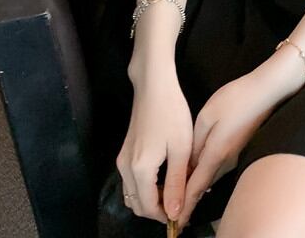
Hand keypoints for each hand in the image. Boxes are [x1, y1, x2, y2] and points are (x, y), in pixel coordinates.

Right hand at [116, 69, 192, 223]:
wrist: (154, 87)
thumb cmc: (172, 113)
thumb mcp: (181, 148)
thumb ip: (177, 183)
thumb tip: (175, 213)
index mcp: (140, 169)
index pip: (148, 208)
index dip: (165, 217)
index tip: (182, 217)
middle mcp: (125, 168)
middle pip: (137, 204)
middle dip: (158, 210)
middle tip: (180, 205)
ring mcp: (122, 160)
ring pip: (133, 194)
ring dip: (151, 199)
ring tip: (175, 191)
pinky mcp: (125, 152)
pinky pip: (132, 181)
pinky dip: (146, 187)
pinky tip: (166, 177)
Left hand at [176, 70, 281, 229]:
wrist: (267, 91)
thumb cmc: (236, 99)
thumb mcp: (207, 116)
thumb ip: (195, 142)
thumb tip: (189, 163)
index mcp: (216, 154)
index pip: (195, 188)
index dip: (184, 207)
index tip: (174, 223)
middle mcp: (227, 160)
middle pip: (203, 185)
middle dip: (188, 199)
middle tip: (172, 210)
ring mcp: (235, 154)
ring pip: (211, 175)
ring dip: (196, 185)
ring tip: (180, 192)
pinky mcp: (239, 146)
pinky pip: (218, 165)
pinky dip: (205, 172)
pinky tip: (198, 168)